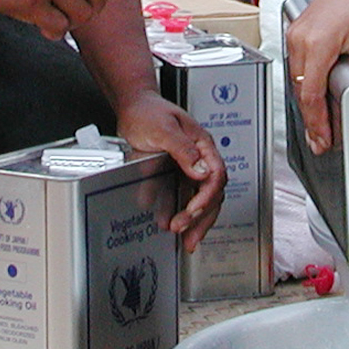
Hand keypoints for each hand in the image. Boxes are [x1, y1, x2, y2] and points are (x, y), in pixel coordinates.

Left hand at [117, 93, 225, 250]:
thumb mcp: (164, 128)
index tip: (193, 211)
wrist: (133, 108)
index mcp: (202, 145)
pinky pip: (184, 198)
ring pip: (202, 199)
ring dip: (197, 221)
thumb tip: (201, 170)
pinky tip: (173, 227)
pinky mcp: (176, 175)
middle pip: (212, 193)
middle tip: (188, 235)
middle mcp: (199, 158)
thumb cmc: (148, 112)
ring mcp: (189, 168)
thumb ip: (182, 149)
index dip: (207, 197)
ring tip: (186, 240)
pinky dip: (182, 214)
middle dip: (203, 217)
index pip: (216, 175)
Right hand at [282, 0, 348, 155]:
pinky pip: (296, 67)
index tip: (323, 137)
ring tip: (317, 126)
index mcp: (317, 43)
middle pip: (301, 91)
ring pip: (296, 81)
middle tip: (319, 141)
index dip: (317, 120)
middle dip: (311, 119)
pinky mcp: (298, 33)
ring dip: (306, 104)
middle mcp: (301, 40)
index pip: (311, 93)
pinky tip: (312, 98)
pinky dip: (304, 87)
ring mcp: (296, 36)